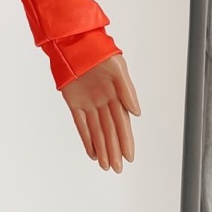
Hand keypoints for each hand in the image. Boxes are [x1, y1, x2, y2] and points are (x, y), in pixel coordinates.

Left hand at [61, 53, 140, 172]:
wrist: (74, 42)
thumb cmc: (99, 52)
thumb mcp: (117, 69)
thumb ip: (127, 91)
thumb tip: (136, 113)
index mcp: (117, 94)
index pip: (122, 123)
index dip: (126, 140)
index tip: (129, 156)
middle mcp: (104, 101)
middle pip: (110, 131)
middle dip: (114, 150)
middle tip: (117, 168)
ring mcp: (89, 103)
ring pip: (97, 131)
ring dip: (101, 148)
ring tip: (106, 165)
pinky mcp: (74, 102)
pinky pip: (81, 124)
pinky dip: (86, 138)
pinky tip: (92, 152)